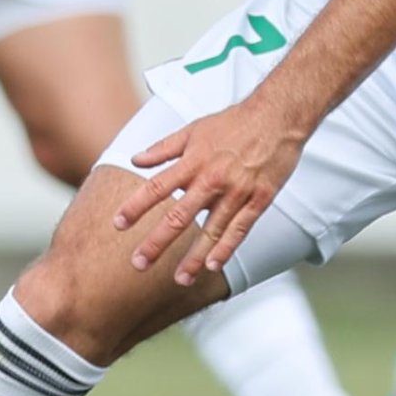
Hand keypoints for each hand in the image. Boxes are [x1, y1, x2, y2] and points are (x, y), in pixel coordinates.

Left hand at [109, 100, 311, 283]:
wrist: (278, 116)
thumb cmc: (234, 122)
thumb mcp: (194, 129)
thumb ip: (163, 148)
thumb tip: (136, 160)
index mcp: (193, 162)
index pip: (156, 188)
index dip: (135, 207)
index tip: (117, 224)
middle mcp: (212, 179)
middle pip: (179, 217)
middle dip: (156, 243)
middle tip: (139, 263)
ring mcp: (237, 192)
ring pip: (210, 231)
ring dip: (193, 258)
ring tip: (179, 279)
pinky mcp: (259, 199)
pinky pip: (239, 230)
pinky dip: (226, 249)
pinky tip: (213, 266)